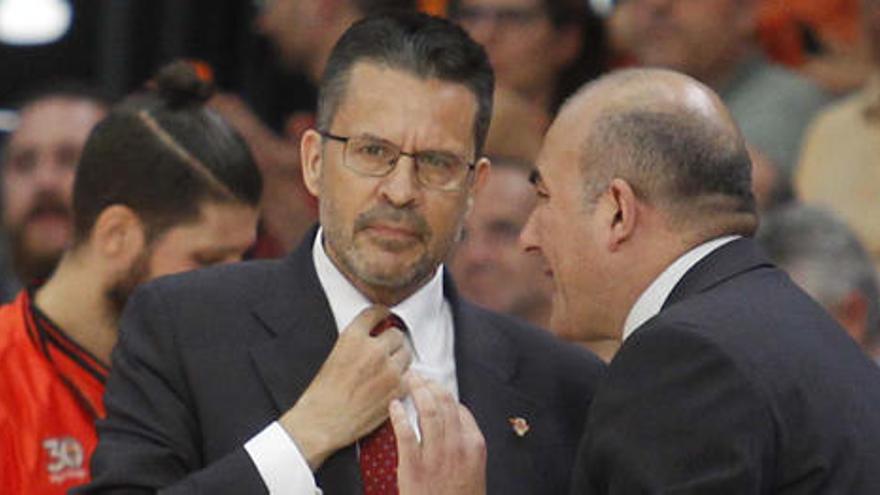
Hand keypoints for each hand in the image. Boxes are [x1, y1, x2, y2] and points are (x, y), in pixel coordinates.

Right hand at [279, 306, 411, 469]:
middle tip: (387, 351)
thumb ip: (355, 342)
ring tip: (388, 370)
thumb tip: (370, 337)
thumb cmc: (322, 394)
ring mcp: (388, 369)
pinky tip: (391, 386)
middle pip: (396, 334)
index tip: (385, 316)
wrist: (322, 421)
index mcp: (353, 338)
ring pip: (406, 354)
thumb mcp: (333, 355)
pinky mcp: (398, 388)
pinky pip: (409, 377)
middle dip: (392, 342)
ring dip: (400, 360)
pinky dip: (402, 380)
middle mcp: (373, 350)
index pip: (375, 313)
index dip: (382, 314)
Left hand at [392, 374, 486, 494]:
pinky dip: (399, 416)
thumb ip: (464, 446)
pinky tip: (394, 406)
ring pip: (428, 411)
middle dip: (430, 384)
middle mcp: (457, 446)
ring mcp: (435, 456)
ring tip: (407, 381)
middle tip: (418, 376)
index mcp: (474, 446)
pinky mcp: (413, 466)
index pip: (460, 409)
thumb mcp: (473, 471)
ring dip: (417, 391)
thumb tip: (453, 424)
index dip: (444, 394)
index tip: (434, 387)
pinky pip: (406, 433)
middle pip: (444, 403)